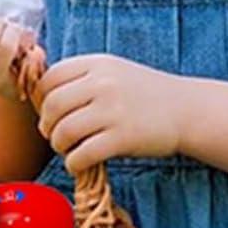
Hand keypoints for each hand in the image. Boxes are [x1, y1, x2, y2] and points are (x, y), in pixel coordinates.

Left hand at [32, 53, 187, 172]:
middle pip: (52, 105)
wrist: (186, 110)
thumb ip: (82, 78)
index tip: (50, 112)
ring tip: (69, 149)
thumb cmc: (144, 94)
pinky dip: (73, 163)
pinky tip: (80, 163)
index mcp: (98, 63)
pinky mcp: (122, 138)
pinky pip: (81, 155)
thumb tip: (41, 98)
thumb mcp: (114, 72)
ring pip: (63, 131)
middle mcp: (103, 83)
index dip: (42, 98)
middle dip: (47, 125)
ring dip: (59, 146)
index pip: (51, 78)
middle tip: (56, 135)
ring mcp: (113, 110)